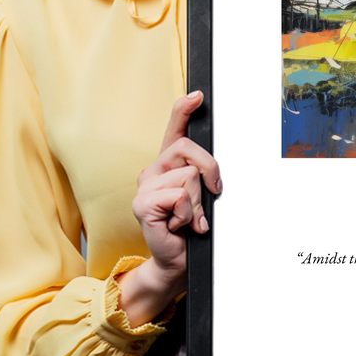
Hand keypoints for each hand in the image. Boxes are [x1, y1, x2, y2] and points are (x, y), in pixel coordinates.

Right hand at [117, 91, 221, 325]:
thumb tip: (213, 168)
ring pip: (188, 176)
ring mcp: (145, 186)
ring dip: (198, 202)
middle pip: (189, 149)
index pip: (174, 129)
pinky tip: (179, 225)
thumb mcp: (202, 196)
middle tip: (211, 195)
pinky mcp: (142, 204)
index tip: (198, 95)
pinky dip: (188, 214)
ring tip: (189, 218)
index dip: (184, 109)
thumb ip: (203, 176)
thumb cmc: (191, 228)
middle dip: (210, 171)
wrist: (177, 260)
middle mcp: (153, 170)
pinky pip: (179, 196)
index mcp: (168, 165)